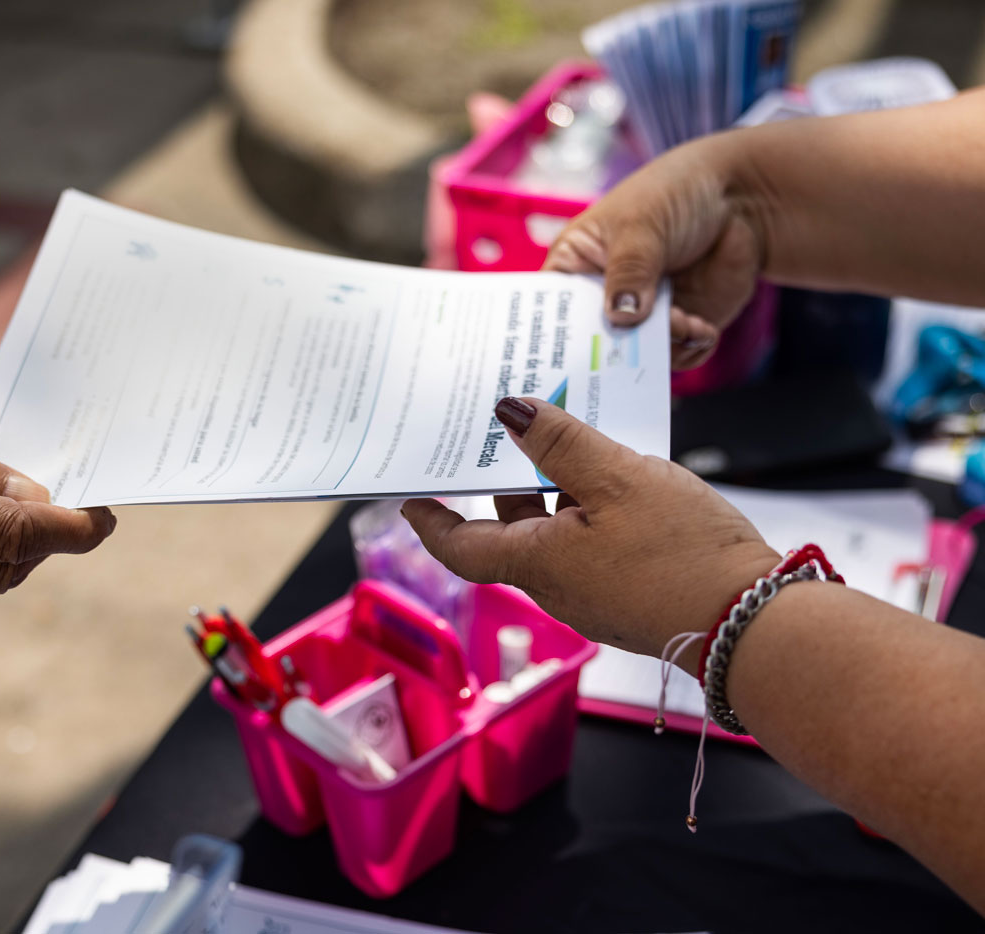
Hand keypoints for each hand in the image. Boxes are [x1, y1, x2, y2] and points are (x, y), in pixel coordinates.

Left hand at [402, 397, 777, 662]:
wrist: (757, 624)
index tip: (412, 497)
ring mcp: (596, 592)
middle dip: (507, 482)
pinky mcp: (632, 592)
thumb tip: (509, 413)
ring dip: (557, 489)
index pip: (461, 547)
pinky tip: (620, 476)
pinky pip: (594, 543)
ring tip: (569, 437)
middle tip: (504, 433)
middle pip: (513, 530)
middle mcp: (558, 585)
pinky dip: (592, 507)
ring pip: (558, 532)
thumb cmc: (685, 554)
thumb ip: (561, 444)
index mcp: (537, 563)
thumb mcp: (618, 479)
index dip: (433, 521)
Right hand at [542, 134, 768, 369]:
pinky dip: (691, 349)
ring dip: (661, 348)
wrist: (744, 194)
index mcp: (577, 266)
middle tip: (629, 351)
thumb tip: (622, 317)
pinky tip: (703, 328)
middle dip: (611, 350)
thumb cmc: (675, 192)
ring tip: (684, 323)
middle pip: (592, 342)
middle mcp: (605, 297)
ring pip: (638, 354)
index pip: (550, 308)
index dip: (551, 333)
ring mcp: (644, 314)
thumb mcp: (642, 225)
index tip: (561, 353)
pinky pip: (679, 356)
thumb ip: (630, 271)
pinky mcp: (681, 326)